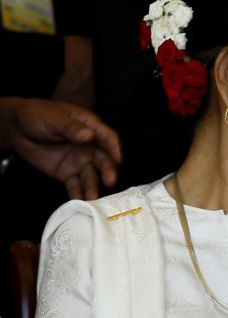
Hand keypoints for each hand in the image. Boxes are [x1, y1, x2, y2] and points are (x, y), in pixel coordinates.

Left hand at [1, 97, 121, 199]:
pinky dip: (78, 194)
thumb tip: (89, 136)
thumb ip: (71, 127)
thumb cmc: (38, 116)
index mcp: (90, 128)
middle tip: (110, 181)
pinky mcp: (68, 174)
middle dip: (108, 171)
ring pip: (91, 176)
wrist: (17, 129)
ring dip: (93, 186)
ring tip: (93, 197)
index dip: (115, 149)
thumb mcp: (54, 118)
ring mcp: (80, 161)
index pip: (108, 139)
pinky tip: (80, 202)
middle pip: (103, 160)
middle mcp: (90, 147)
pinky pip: (75, 185)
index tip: (120, 160)